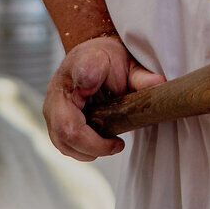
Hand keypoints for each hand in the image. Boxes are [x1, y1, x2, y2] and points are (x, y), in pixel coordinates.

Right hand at [43, 35, 162, 159]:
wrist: (91, 58)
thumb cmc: (107, 59)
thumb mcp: (126, 61)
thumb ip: (139, 74)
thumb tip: (158, 83)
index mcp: (75, 72)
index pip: (76, 106)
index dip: (93, 129)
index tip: (117, 138)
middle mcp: (56, 93)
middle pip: (65, 132)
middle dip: (93, 146)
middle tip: (118, 145)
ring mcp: (51, 110)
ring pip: (62, 142)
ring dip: (87, 151)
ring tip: (110, 144)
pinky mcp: (54, 122)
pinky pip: (64, 144)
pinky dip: (82, 149)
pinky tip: (99, 142)